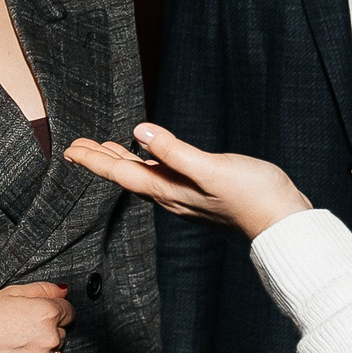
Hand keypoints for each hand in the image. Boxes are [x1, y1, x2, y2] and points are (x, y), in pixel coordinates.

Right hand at [0, 282, 72, 352]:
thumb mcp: (11, 292)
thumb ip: (43, 289)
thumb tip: (64, 292)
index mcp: (46, 314)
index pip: (69, 313)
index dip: (54, 313)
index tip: (38, 317)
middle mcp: (49, 339)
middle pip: (61, 335)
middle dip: (47, 333)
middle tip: (21, 332)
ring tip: (16, 348)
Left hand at [64, 124, 311, 238]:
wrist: (282, 219)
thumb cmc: (253, 194)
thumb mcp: (211, 168)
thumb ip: (174, 151)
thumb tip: (138, 133)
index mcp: (168, 189)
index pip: (121, 172)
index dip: (93, 159)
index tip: (69, 148)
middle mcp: (171, 194)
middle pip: (125, 174)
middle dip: (99, 159)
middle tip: (75, 146)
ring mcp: (185, 195)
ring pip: (142, 175)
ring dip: (120, 161)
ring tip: (103, 149)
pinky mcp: (199, 191)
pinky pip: (160, 176)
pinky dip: (146, 163)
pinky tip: (149, 158)